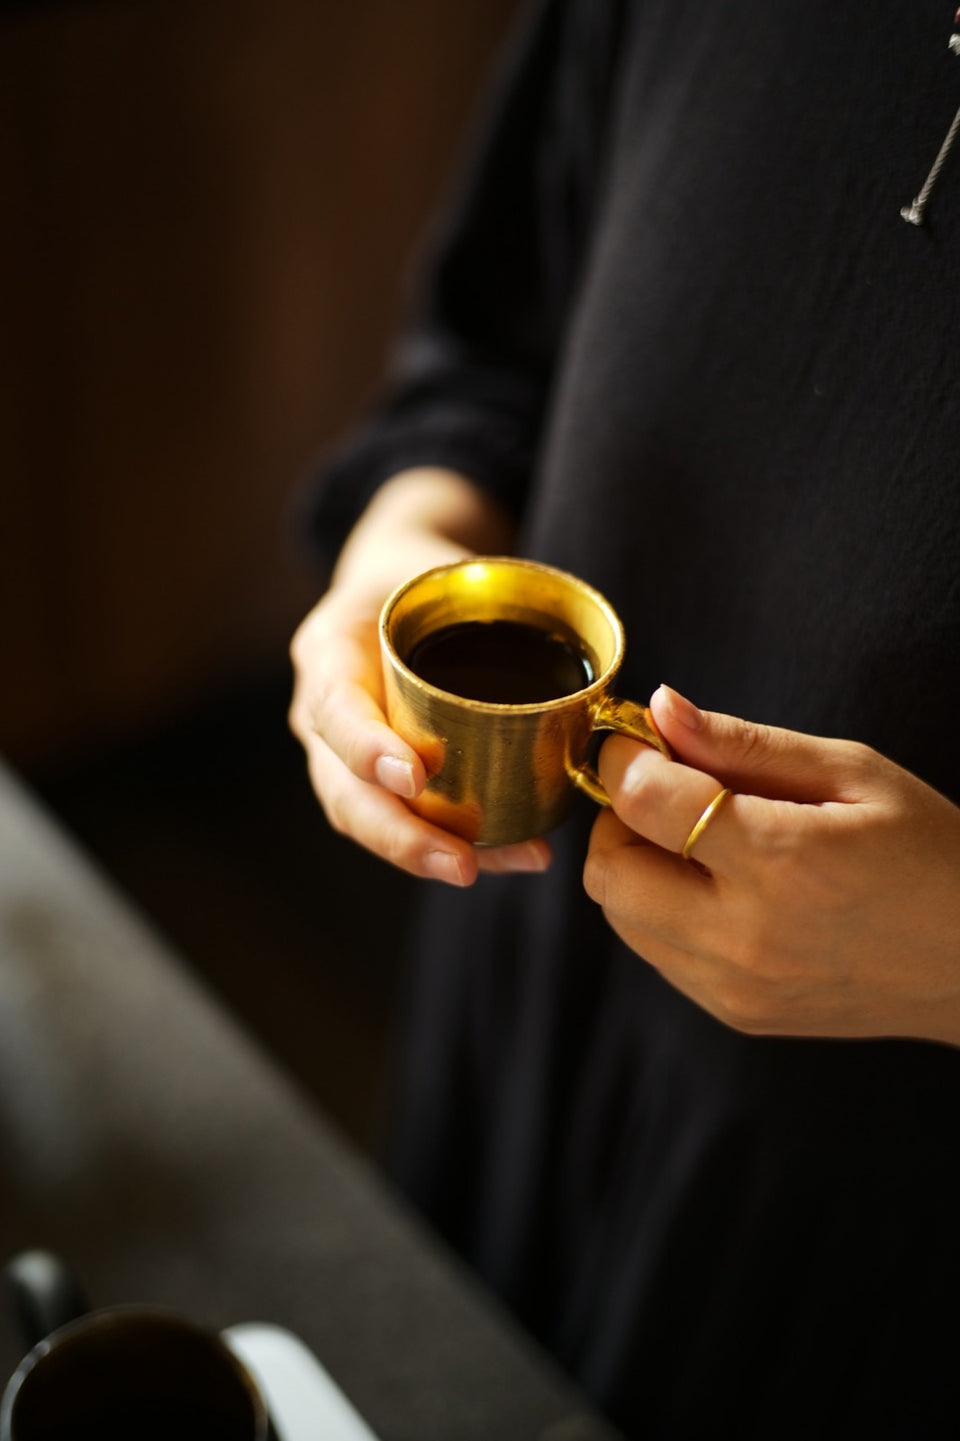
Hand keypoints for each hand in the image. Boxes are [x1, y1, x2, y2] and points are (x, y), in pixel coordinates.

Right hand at [288, 470, 550, 884]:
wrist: (398, 584)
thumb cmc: (422, 574)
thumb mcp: (437, 562)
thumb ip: (485, 599)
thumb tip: (596, 662)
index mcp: (329, 653)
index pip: (335, 710)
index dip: (367, 749)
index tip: (416, 777)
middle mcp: (321, 712)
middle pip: (346, 794)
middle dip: (403, 837)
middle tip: (463, 865)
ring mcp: (341, 753)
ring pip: (371, 820)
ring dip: (431, 853)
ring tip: (497, 867)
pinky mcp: (375, 776)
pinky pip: (405, 819)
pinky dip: (455, 842)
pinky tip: (514, 854)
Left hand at [583, 685, 959, 1043]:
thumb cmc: (933, 854)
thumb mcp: (853, 773)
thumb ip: (745, 744)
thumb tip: (662, 709)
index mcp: (781, 862)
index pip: (643, 802)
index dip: (625, 758)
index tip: (639, 739)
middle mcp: (746, 936)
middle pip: (608, 872)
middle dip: (619, 818)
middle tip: (667, 791)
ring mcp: (737, 987)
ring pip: (621, 918)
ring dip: (635, 866)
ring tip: (697, 840)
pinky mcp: (737, 1015)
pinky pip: (657, 954)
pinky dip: (661, 911)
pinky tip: (718, 887)